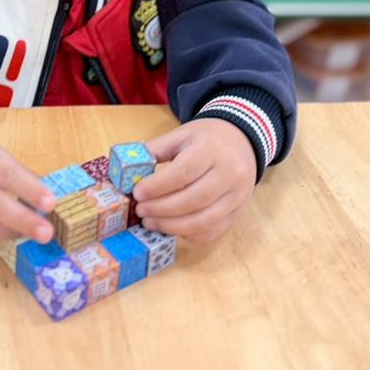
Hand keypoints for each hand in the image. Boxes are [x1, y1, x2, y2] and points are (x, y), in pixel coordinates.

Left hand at [133, 119, 256, 242]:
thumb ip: (155, 150)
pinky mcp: (238, 211)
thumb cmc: (206, 138)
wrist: (242, 141)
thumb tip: (127, 171)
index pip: (184, 173)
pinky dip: (189, 234)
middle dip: (162, 210)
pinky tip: (172, 227)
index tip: (137, 193)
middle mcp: (229, 174)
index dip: (158, 186)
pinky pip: (213, 231)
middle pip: (194, 200)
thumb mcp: (181, 135)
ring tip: (150, 222)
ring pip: (204, 221)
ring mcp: (237, 196)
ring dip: (172, 226)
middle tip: (141, 211)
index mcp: (212, 150)